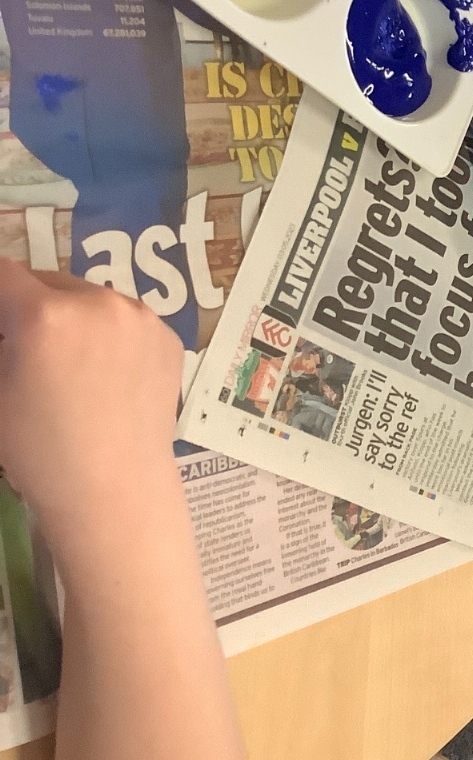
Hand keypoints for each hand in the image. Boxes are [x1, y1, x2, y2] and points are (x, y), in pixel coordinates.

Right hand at [0, 261, 183, 545]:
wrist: (115, 486)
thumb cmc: (38, 447)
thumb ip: (3, 341)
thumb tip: (11, 327)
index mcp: (46, 316)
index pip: (4, 273)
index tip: (4, 321)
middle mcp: (100, 303)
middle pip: (49, 283)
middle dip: (30, 307)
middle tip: (24, 348)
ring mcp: (141, 318)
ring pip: (91, 299)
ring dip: (72, 316)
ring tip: (66, 362)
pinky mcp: (169, 336)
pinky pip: (126, 320)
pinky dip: (109, 333)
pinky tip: (104, 374)